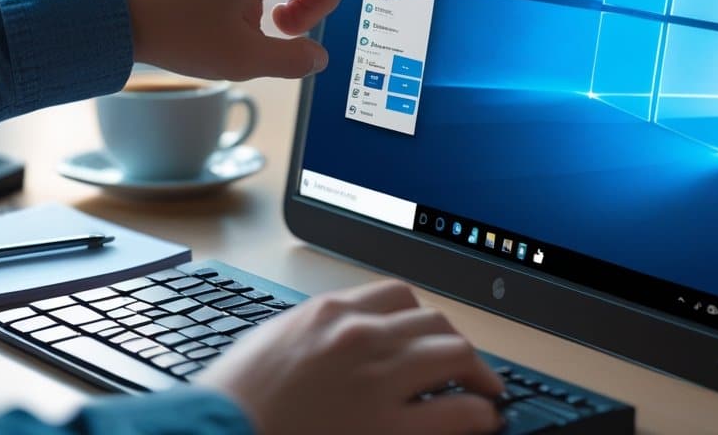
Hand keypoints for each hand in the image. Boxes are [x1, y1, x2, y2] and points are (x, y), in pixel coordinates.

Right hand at [196, 280, 503, 434]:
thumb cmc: (232, 402)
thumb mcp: (270, 344)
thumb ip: (313, 335)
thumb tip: (340, 343)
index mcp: (328, 313)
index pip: (398, 296)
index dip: (423, 318)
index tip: (430, 336)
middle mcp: (360, 336)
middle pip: (434, 323)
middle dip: (457, 344)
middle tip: (467, 367)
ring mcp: (378, 381)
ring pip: (455, 355)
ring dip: (478, 374)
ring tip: (486, 393)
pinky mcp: (390, 429)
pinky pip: (458, 411)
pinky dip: (479, 414)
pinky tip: (482, 421)